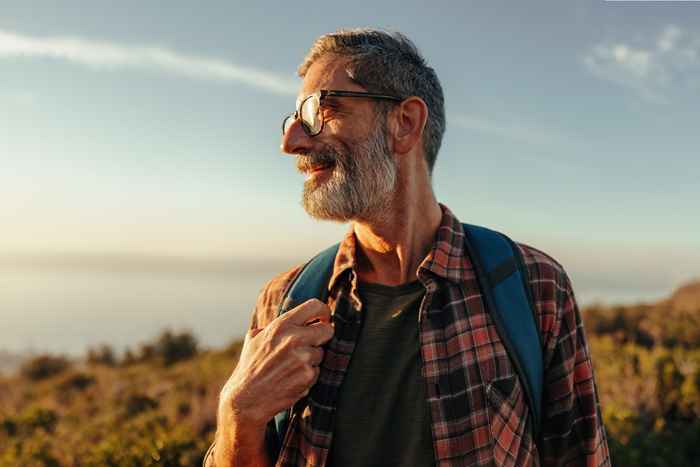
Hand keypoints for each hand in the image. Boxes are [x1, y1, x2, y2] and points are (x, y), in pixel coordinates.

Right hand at [218, 299, 333, 428]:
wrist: (246, 398)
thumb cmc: (250, 367)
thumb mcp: (255, 338)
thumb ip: (274, 326)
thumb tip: (291, 319)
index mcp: (281, 325)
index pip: (314, 306)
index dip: (323, 312)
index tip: (323, 318)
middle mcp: (294, 338)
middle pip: (327, 330)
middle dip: (322, 337)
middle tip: (312, 344)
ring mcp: (303, 358)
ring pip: (321, 353)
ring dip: (312, 360)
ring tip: (291, 367)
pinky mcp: (308, 375)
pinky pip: (317, 371)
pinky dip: (308, 375)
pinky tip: (292, 379)